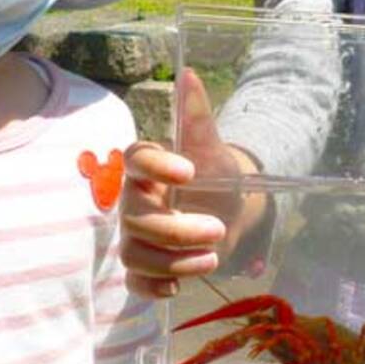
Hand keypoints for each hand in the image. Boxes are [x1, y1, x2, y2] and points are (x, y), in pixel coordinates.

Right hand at [120, 67, 264, 298]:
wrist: (230, 209)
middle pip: (137, 219)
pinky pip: (135, 282)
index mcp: (148, 169)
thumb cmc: (215, 175)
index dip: (157, 166)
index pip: (136, 160)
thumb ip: (198, 114)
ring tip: (211, 258)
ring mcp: (137, 236)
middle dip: (177, 230)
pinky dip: (152, 289)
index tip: (189, 171)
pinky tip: (177, 289)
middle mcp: (136, 202)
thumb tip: (188, 73)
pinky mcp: (146, 266)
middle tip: (218, 228)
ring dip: (172, 263)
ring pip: (134, 254)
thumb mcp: (212, 147)